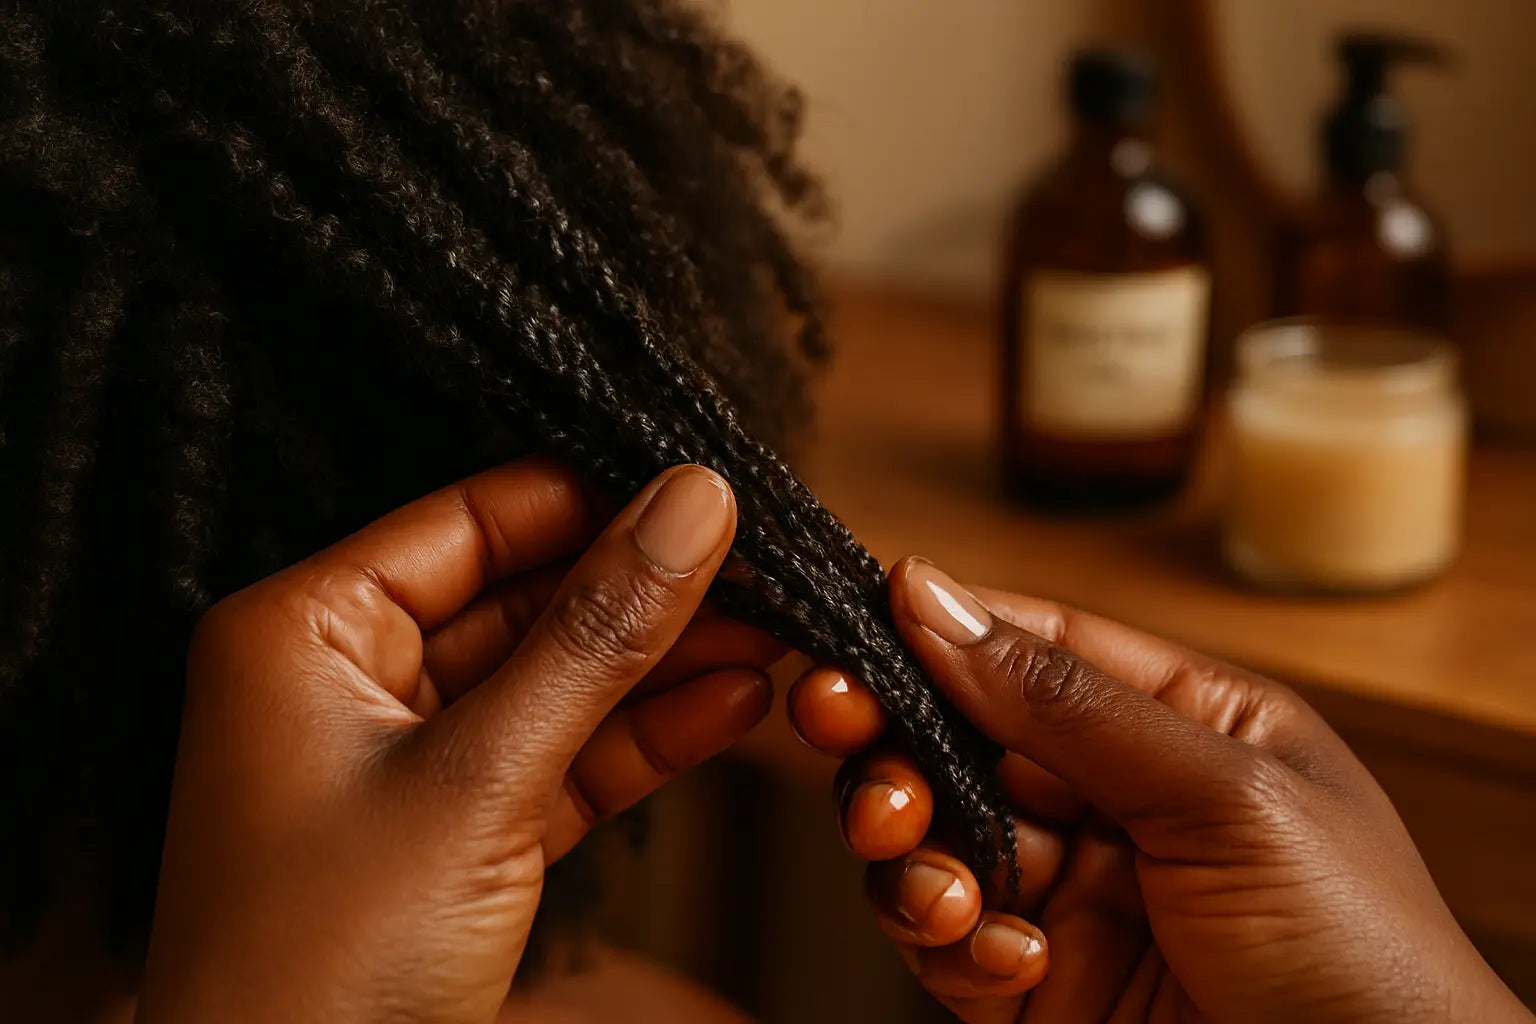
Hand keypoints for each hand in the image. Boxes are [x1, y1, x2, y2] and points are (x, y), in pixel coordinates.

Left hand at [136, 460, 781, 1023]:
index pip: (475, 521)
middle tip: (768, 572)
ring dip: (667, 666)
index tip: (711, 494)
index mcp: (308, 631)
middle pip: (530, 598)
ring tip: (780, 637)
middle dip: (651, 592)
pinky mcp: (461, 833)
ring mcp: (411, 761)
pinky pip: (564, 758)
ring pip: (560, 682)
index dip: (599, 501)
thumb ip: (595, 637)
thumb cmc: (325, 965)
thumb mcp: (478, 779)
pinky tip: (734, 707)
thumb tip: (691, 504)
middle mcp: (353, 680)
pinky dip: (645, 739)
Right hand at [791, 557, 1529, 1023]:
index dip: (944, 629)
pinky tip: (1006, 956)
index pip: (1036, 647)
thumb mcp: (1224, 795)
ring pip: (934, 838)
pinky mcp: (1037, 988)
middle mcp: (1116, 801)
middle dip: (895, 736)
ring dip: (908, 848)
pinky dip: (950, 943)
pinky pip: (948, 943)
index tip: (861, 616)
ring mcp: (1074, 896)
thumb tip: (933, 598)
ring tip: (934, 879)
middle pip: (961, 739)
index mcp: (1181, 724)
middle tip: (840, 725)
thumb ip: (1068, 702)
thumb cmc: (1360, 949)